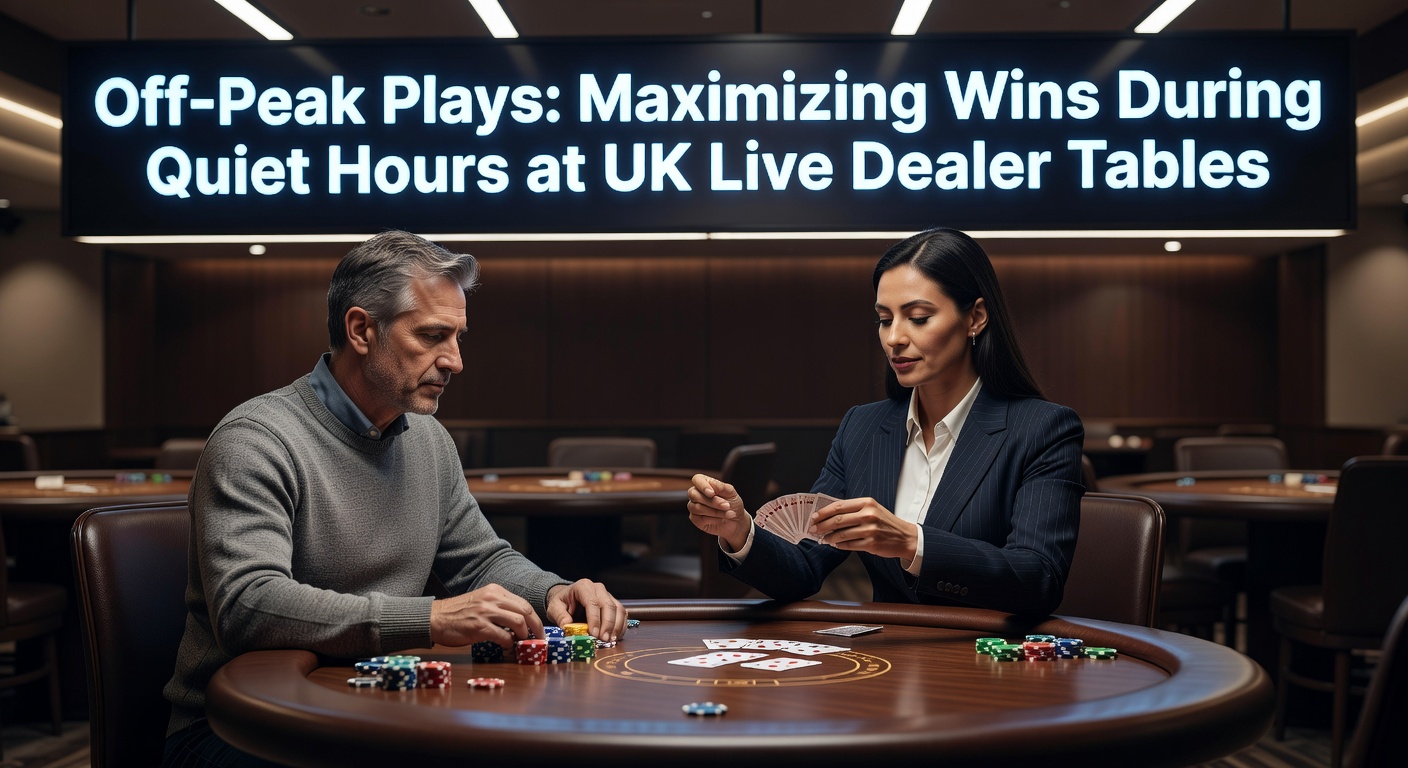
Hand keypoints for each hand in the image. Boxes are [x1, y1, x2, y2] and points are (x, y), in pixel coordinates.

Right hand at [429, 583, 544, 648]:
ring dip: (523, 636)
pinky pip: (503, 636)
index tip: (538, 630)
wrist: (435, 618)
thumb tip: (519, 623)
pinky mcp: (479, 626)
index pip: (523, 603)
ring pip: (518, 622)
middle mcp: (492, 598)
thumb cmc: (458, 613)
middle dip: (536, 627)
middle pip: (526, 611)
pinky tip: (506, 647)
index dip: (534, 618)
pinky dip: (509, 644)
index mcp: (495, 591)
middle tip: (538, 640)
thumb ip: (499, 608)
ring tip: (521, 644)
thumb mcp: (481, 602)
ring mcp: (486, 611)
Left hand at [547, 580, 627, 642]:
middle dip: (608, 624)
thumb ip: (559, 616)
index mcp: (583, 587)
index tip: (593, 633)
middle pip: (608, 605)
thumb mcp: (554, 608)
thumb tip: (566, 625)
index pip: (592, 602)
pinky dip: (621, 626)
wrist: (568, 598)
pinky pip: (622, 613)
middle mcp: (598, 588)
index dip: (594, 619)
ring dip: (616, 626)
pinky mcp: (613, 603)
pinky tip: (615, 636)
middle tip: (604, 639)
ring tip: (610, 640)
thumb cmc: (562, 602)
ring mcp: (608, 595)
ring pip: (618, 609)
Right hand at [687, 474, 749, 551]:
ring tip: (729, 514)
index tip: (712, 493)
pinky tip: (721, 519)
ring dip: (716, 512)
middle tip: (727, 506)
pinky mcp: (695, 519)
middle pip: (695, 495)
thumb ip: (721, 487)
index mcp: (705, 483)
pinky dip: (714, 519)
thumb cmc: (733, 504)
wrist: (736, 521)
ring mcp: (694, 507)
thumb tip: (712, 483)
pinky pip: (700, 519)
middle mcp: (696, 494)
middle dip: (712, 502)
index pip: (697, 479)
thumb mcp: (731, 493)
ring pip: (697, 508)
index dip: (703, 486)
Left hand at [809, 497, 918, 560]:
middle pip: (838, 520)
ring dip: (829, 538)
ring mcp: (870, 530)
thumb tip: (829, 514)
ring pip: (841, 534)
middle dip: (822, 525)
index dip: (823, 512)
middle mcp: (868, 514)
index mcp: (867, 503)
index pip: (839, 506)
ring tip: (823, 539)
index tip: (814, 517)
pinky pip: (849, 545)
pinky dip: (840, 545)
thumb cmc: (885, 523)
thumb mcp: (872, 509)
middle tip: (813, 529)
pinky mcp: (872, 543)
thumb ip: (853, 510)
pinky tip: (836, 545)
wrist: (906, 537)